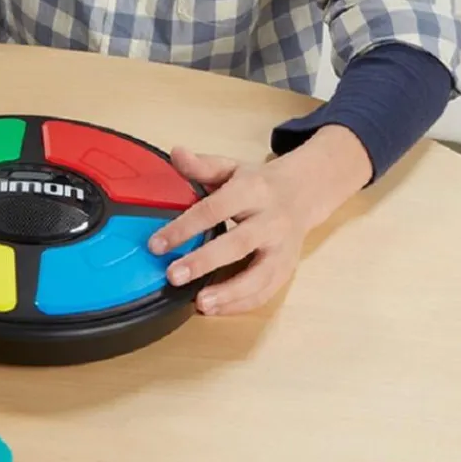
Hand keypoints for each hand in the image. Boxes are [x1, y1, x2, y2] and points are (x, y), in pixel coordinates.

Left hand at [148, 128, 371, 315]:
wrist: (303, 193)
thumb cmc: (258, 183)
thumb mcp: (230, 167)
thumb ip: (202, 165)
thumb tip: (176, 153)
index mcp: (252, 191)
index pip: (215, 209)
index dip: (184, 227)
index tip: (156, 244)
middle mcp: (270, 221)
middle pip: (238, 244)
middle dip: (205, 262)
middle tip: (174, 276)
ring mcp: (282, 248)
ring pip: (259, 275)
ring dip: (229, 293)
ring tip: (200, 303)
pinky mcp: (287, 269)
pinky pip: (266, 292)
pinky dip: (242, 304)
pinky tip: (216, 308)